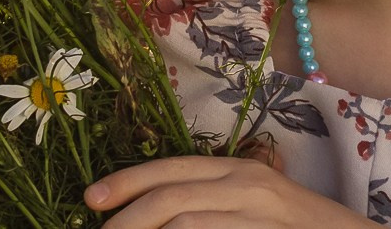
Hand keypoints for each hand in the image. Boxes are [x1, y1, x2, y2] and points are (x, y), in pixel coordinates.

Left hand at [83, 157, 371, 227]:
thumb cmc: (299, 228)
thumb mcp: (257, 201)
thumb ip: (215, 198)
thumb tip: (157, 210)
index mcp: (240, 169)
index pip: (172, 168)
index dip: (127, 181)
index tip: (91, 200)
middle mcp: (246, 186)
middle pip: (169, 196)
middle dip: (125, 217)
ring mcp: (256, 216)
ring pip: (183, 223)